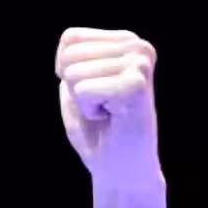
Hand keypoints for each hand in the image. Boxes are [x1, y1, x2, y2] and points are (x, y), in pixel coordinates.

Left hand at [55, 28, 162, 190]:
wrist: (121, 169)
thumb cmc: (96, 130)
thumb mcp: (75, 85)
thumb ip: (72, 60)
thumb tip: (67, 41)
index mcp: (126, 41)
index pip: (70, 38)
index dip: (66, 70)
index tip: (91, 92)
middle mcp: (138, 46)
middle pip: (70, 55)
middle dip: (74, 87)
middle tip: (101, 106)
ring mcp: (140, 64)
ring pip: (74, 73)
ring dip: (83, 101)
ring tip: (107, 112)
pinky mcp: (137, 84)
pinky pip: (82, 90)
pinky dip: (88, 110)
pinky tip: (111, 118)